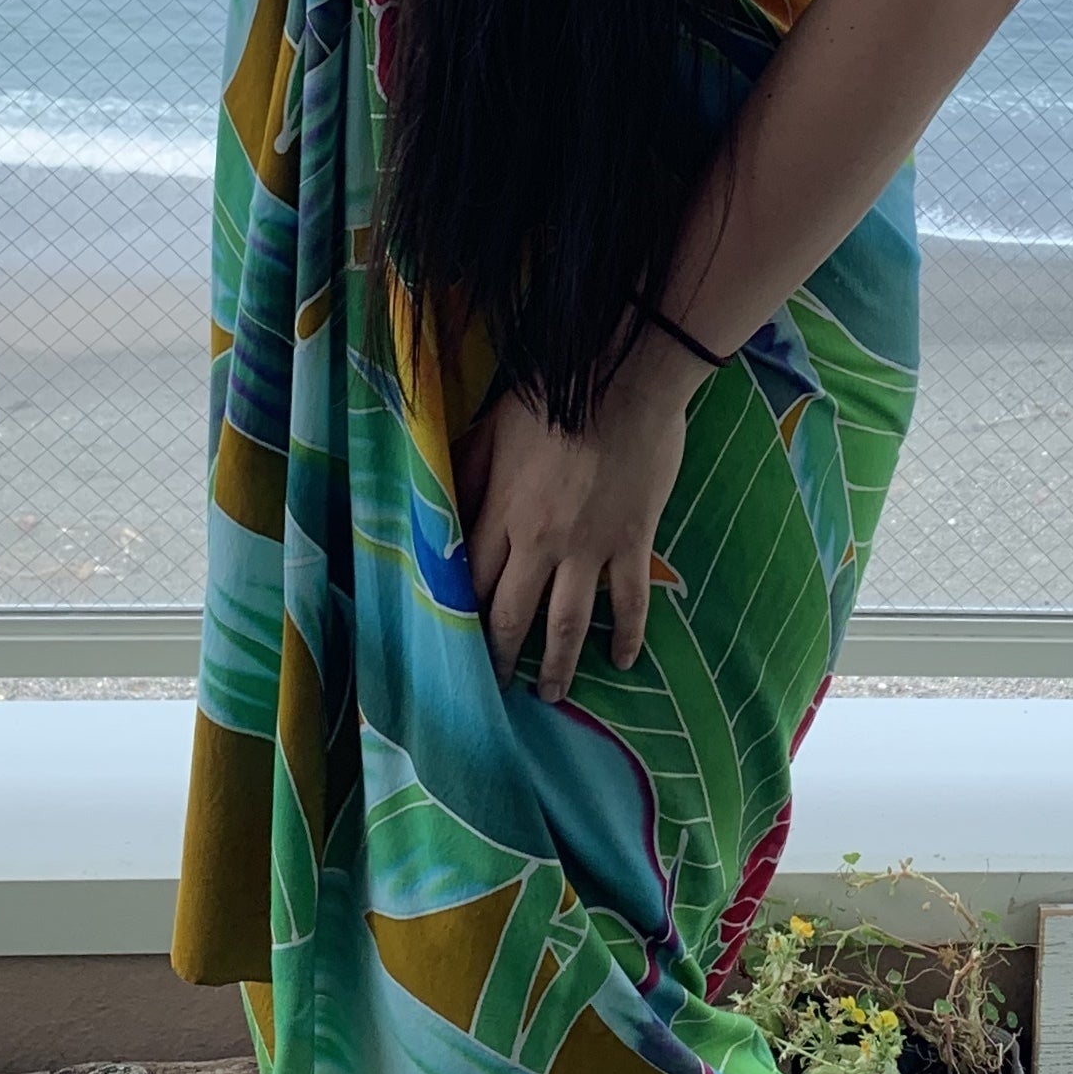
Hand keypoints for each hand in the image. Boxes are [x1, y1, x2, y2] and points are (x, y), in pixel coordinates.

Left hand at [454, 336, 701, 700]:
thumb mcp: (492, 426)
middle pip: (512, 615)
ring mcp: (588, 547)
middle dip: (501, 658)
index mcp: (500, 513)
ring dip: (556, 665)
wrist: (623, 378)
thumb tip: (441, 502)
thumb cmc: (554, 396)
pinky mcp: (631, 541)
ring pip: (567, 623)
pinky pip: (629, 601)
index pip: (472, 582)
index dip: (462, 619)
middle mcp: (539, 542)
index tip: (456, 647)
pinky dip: (626, 636)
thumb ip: (468, 470)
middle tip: (496, 690)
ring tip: (551, 695)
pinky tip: (622, 661)